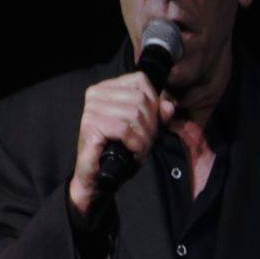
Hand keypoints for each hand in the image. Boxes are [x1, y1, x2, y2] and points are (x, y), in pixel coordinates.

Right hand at [68, 71, 176, 216]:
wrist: (97, 178)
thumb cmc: (118, 151)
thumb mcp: (143, 130)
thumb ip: (157, 115)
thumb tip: (168, 105)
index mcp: (106, 88)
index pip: (140, 80)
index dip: (153, 103)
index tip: (151, 123)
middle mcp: (96, 94)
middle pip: (140, 99)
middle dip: (150, 124)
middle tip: (146, 141)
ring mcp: (91, 109)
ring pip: (134, 114)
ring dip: (144, 137)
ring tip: (139, 148)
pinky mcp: (90, 126)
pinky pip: (124, 129)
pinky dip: (135, 143)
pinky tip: (133, 152)